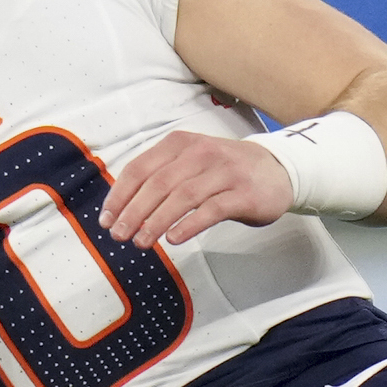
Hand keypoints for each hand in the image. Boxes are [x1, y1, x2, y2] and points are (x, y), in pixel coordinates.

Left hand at [98, 128, 296, 248]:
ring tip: (141, 242)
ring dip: (156, 221)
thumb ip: (161, 177)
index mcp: (182, 143)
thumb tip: (122, 207)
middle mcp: (203, 153)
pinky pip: (211, 210)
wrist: (280, 170)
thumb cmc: (226, 171)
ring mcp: (226, 172)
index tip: (106, 220)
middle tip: (119, 235)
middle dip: (133, 212)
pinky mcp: (244, 193)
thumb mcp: (192, 162)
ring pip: (183, 196)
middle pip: (159, 183)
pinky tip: (174, 239)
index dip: (120, 195)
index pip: (141, 168)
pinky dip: (189, 225)